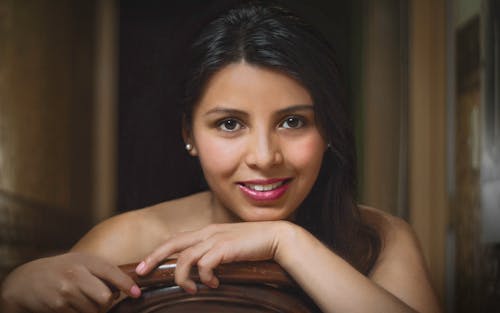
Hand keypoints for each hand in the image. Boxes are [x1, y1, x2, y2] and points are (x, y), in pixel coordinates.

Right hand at [1, 252, 140, 312]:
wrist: (26, 281)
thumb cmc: (61, 271)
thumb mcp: (80, 263)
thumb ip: (101, 272)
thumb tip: (124, 289)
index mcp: (85, 260)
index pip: (112, 272)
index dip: (126, 284)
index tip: (136, 293)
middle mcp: (76, 274)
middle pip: (105, 297)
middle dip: (107, 303)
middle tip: (102, 301)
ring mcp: (66, 290)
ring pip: (93, 310)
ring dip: (92, 310)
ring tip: (82, 301)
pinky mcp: (58, 305)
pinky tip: (71, 306)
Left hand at [135, 221, 293, 293]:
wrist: (276, 237)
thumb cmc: (253, 244)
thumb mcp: (228, 246)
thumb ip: (213, 252)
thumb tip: (201, 270)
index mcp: (206, 231)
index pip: (176, 239)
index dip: (158, 251)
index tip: (144, 264)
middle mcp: (207, 233)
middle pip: (172, 244)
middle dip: (153, 258)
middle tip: (141, 272)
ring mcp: (216, 239)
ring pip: (185, 258)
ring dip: (183, 277)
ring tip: (191, 289)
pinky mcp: (225, 248)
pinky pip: (205, 265)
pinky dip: (205, 278)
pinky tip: (214, 284)